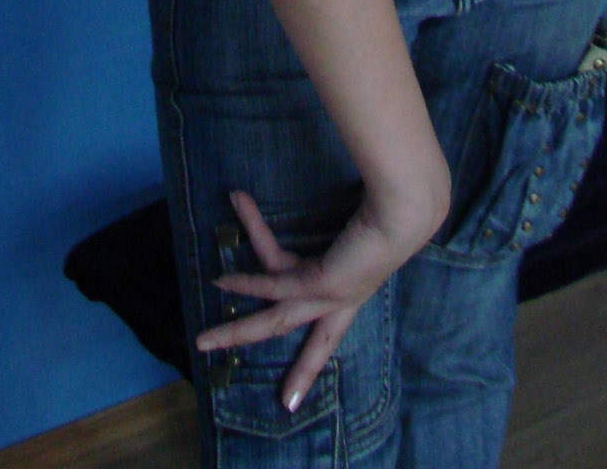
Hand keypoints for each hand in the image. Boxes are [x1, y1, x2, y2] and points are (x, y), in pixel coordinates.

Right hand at [195, 186, 434, 412]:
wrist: (404, 209)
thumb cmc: (392, 209)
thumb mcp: (363, 227)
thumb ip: (344, 229)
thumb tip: (345, 205)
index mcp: (353, 292)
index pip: (329, 334)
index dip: (311, 364)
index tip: (293, 399)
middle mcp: (341, 301)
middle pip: (301, 338)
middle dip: (288, 368)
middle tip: (279, 401)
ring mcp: (328, 296)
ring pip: (273, 322)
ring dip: (236, 330)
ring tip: (203, 338)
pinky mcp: (317, 282)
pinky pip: (271, 284)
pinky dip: (245, 283)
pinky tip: (222, 280)